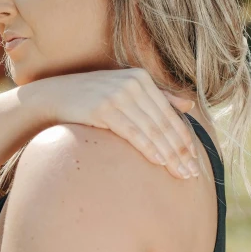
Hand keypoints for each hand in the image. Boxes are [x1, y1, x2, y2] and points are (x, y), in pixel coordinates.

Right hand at [38, 68, 199, 178]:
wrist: (54, 96)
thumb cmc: (91, 96)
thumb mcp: (125, 90)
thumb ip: (158, 96)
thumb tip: (188, 104)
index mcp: (141, 78)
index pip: (170, 114)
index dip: (184, 139)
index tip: (195, 161)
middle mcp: (132, 83)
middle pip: (163, 123)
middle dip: (180, 151)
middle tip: (192, 173)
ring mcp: (117, 95)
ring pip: (151, 129)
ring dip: (168, 154)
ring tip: (180, 173)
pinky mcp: (103, 108)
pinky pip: (132, 131)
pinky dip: (148, 147)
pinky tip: (159, 162)